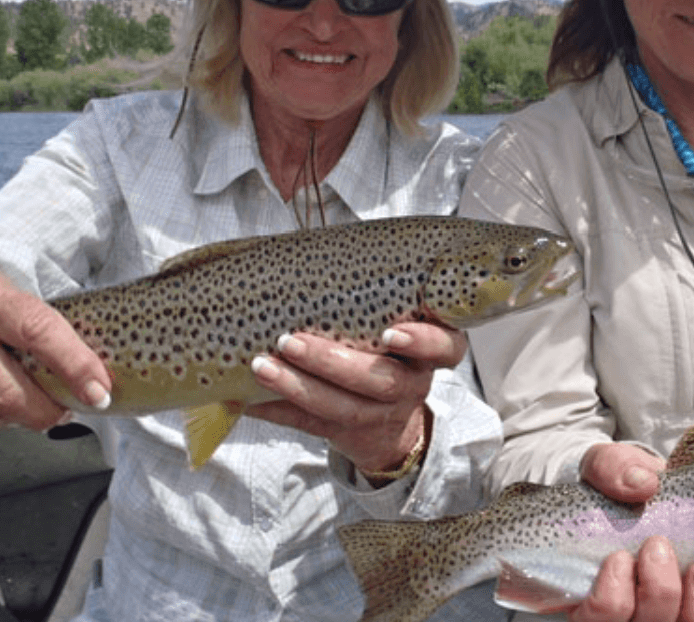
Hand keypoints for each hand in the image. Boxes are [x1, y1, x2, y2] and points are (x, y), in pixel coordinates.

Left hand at [245, 321, 466, 473]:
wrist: (389, 423)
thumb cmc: (385, 350)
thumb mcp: (396, 324)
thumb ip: (378, 301)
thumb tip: (309, 259)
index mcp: (429, 353)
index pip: (445, 348)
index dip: (423, 343)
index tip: (393, 333)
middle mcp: (411, 385)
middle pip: (381, 381)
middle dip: (333, 362)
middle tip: (290, 340)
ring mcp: (382, 415)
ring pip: (343, 407)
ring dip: (298, 386)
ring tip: (260, 365)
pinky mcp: (350, 435)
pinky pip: (311, 425)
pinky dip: (278, 410)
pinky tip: (249, 396)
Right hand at [571, 443, 693, 621]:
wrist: (660, 488)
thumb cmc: (624, 486)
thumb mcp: (607, 468)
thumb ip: (612, 470)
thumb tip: (642, 484)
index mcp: (600, 587)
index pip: (596, 619)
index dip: (608, 602)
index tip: (619, 559)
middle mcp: (638, 609)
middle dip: (657, 596)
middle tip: (660, 550)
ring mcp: (680, 611)